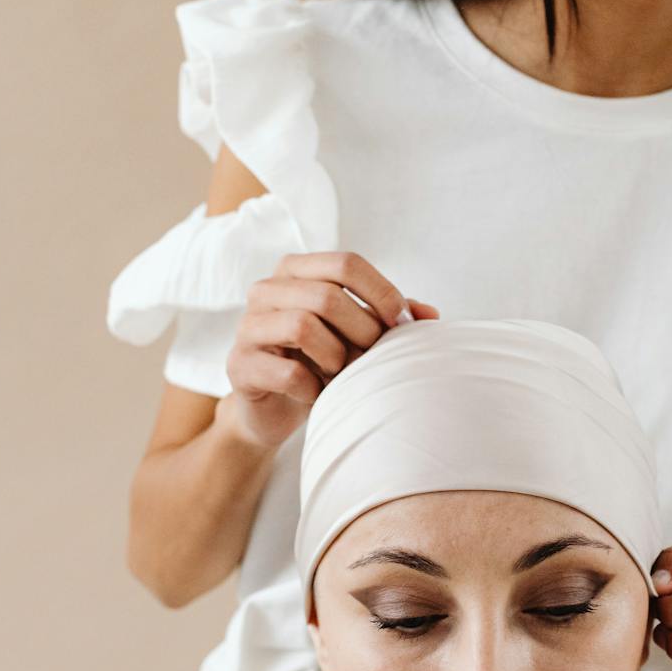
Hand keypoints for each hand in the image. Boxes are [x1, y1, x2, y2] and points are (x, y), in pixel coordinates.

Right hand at [223, 250, 437, 449]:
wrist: (275, 407)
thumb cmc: (319, 359)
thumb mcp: (356, 333)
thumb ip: (388, 318)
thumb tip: (432, 315)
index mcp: (296, 270)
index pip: (345, 263)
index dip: (381, 291)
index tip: (402, 324)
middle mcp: (267, 289)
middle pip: (326, 296)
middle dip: (361, 331)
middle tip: (372, 357)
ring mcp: (248, 326)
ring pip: (303, 326)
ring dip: (337, 358)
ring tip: (342, 375)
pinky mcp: (239, 365)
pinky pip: (288, 371)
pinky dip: (315, 388)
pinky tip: (319, 395)